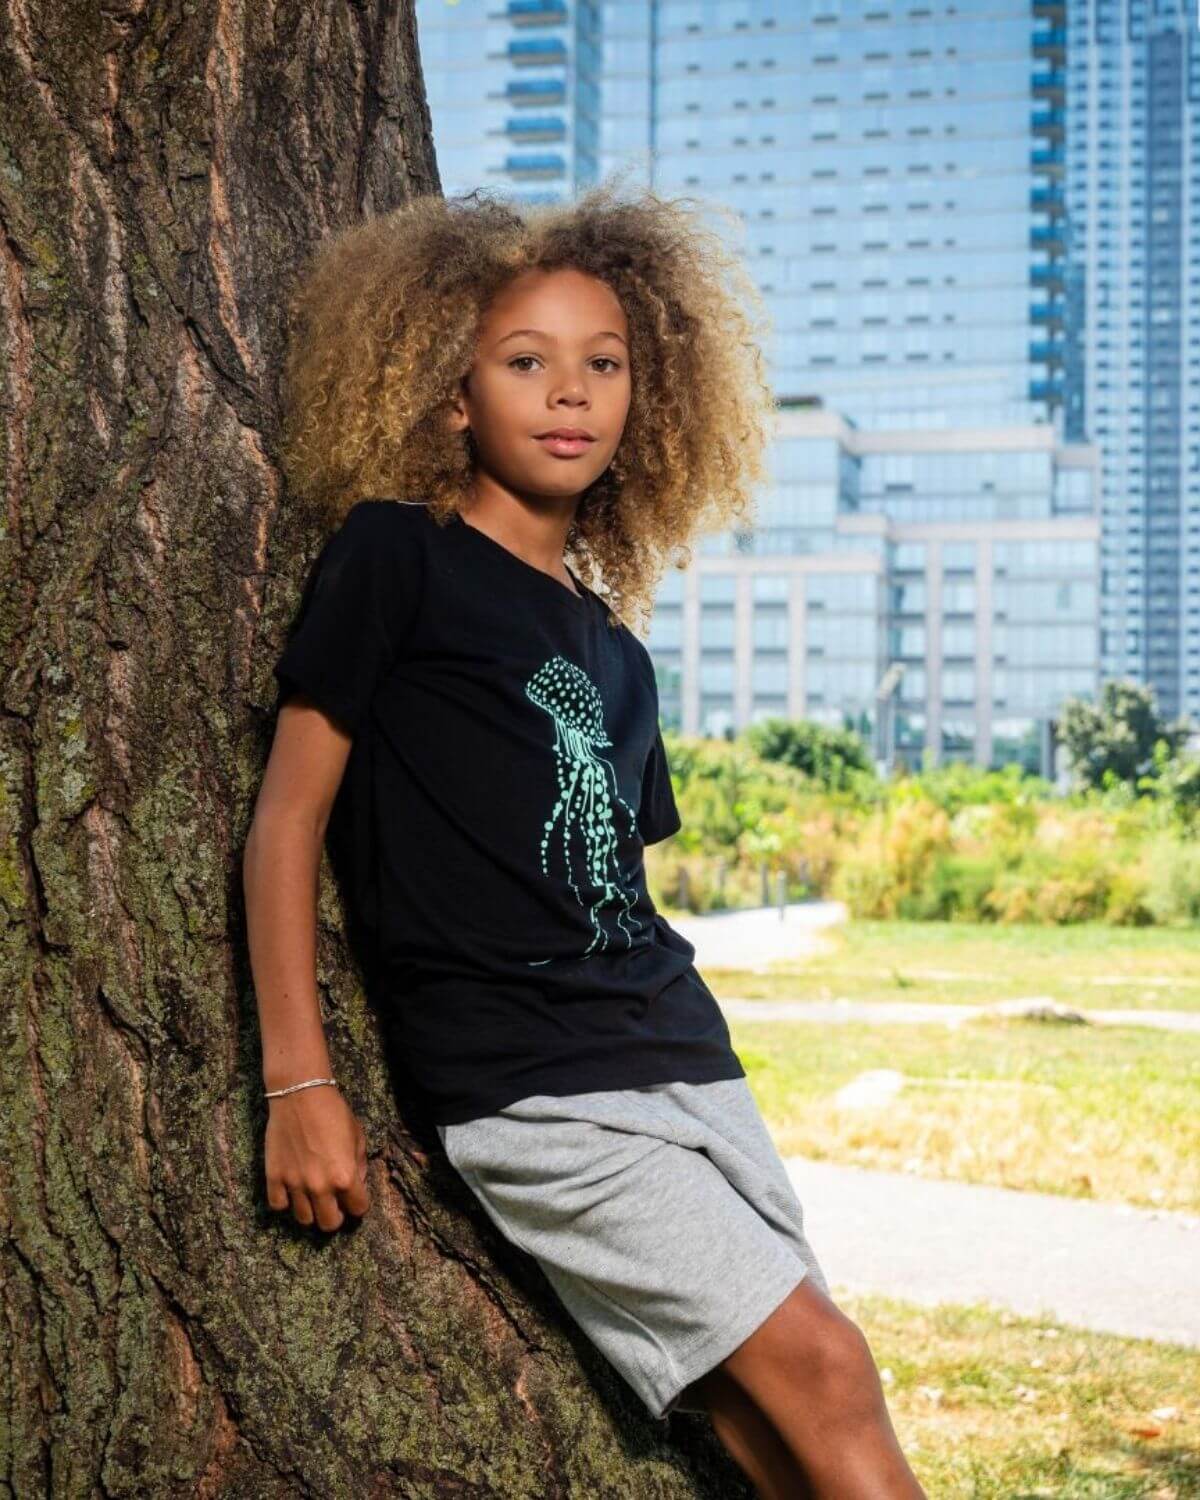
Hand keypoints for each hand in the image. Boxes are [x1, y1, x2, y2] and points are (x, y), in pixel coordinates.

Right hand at [264, 1084, 369, 1230]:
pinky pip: (278, 1205)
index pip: (358, 1210)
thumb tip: (356, 1183)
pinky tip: (292, 1189)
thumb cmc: (334, 1112)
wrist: (300, 1095)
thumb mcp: (358, 1136)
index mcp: (345, 1177)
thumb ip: (359, 1165)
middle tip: (334, 1203)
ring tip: (312, 1196)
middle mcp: (320, 1187)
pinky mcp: (274, 1177)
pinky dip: (285, 1201)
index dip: (358, 1204)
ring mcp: (294, 1184)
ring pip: (304, 1219)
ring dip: (311, 1210)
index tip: (354, 1197)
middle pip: (329, 1224)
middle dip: (335, 1216)